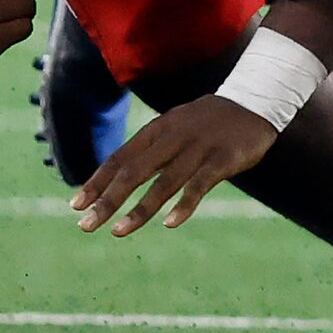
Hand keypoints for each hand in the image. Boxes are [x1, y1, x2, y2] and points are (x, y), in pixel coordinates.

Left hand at [71, 95, 275, 235]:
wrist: (257, 100)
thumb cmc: (210, 121)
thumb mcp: (176, 126)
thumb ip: (152, 150)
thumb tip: (118, 179)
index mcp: (159, 129)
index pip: (120, 157)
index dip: (97, 182)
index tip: (76, 206)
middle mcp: (173, 137)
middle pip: (134, 171)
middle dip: (107, 200)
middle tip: (86, 225)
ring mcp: (198, 147)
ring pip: (163, 182)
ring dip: (139, 209)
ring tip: (118, 232)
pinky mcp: (223, 159)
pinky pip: (199, 184)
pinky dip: (184, 204)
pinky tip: (170, 223)